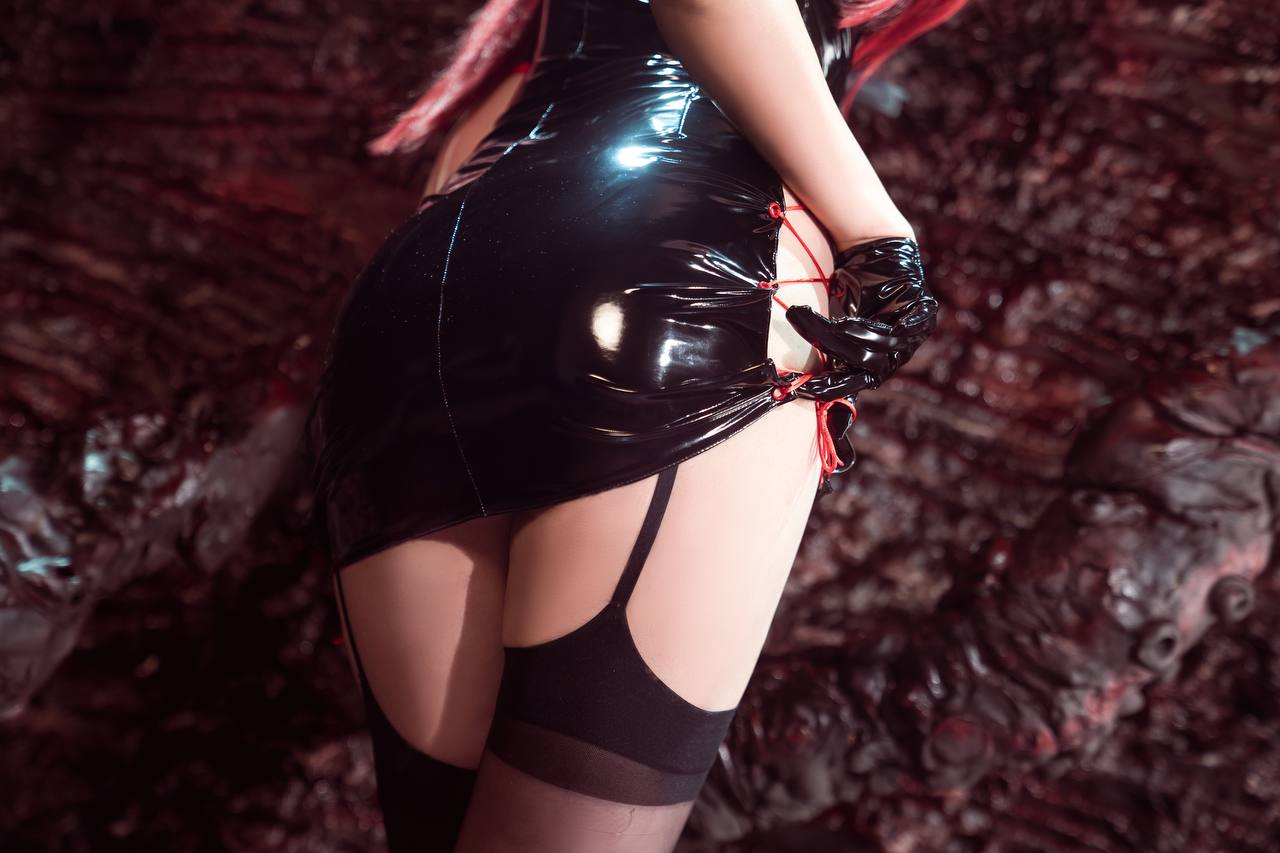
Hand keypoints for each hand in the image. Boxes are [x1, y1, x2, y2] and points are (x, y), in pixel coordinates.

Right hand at [784, 237, 937, 402]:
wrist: (875, 251)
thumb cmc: (852, 289)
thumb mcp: (838, 322)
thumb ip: (830, 346)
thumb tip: (798, 373)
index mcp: (877, 362)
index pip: (855, 381)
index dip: (832, 386)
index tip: (807, 388)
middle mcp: (898, 354)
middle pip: (866, 362)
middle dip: (834, 346)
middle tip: (807, 329)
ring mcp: (915, 335)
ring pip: (884, 345)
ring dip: (853, 335)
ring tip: (829, 324)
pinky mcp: (925, 312)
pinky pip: (912, 325)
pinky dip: (900, 327)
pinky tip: (887, 326)